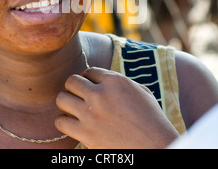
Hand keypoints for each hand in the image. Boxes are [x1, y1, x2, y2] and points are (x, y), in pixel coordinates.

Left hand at [55, 67, 179, 148]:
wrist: (156, 146)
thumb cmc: (151, 119)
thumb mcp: (140, 91)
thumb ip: (119, 82)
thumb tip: (101, 78)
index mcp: (115, 81)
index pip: (89, 71)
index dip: (89, 79)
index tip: (92, 88)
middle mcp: (101, 94)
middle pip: (71, 81)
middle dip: (74, 88)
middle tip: (80, 96)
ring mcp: (91, 114)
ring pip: (61, 99)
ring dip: (66, 103)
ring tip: (74, 108)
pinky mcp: (86, 134)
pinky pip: (61, 122)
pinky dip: (64, 122)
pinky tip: (73, 124)